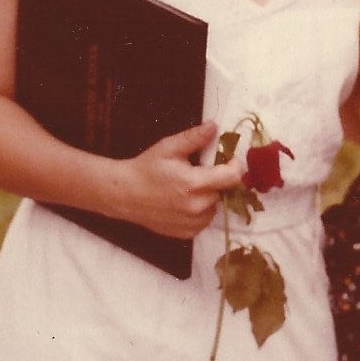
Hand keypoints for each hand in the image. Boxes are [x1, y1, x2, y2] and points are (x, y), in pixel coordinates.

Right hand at [114, 122, 242, 238]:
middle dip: (219, 179)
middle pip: (225, 191)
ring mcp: (192, 223)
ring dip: (211, 195)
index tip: (228, 159)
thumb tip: (214, 126)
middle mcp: (196, 207)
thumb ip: (195, 137)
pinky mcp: (187, 234)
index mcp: (194, 184)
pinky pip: (205, 220)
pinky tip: (185, 200)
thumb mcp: (169, 147)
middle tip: (202, 171)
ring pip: (216, 206)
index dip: (235, 166)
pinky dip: (201, 210)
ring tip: (190, 186)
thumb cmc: (147, 168)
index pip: (232, 177)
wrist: (125, 195)